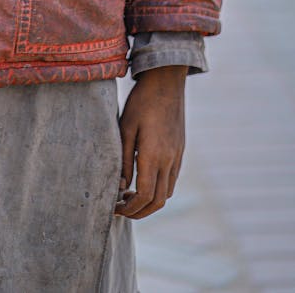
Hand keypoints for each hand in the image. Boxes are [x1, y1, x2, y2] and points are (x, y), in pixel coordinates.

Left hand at [115, 65, 186, 219]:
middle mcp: (169, 160)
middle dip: (139, 212)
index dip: (130, 208)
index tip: (114, 208)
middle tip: (121, 209)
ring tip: (129, 196)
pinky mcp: (180, 150)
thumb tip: (122, 187)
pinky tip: (144, 181)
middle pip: (158, 201)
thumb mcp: (125, 127)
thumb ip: (124, 159)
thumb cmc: (141, 101)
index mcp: (153, 155)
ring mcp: (177, 156)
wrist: (166, 82)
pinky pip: (172, 179)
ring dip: (150, 202)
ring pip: (167, 193)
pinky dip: (159, 189)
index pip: (144, 196)